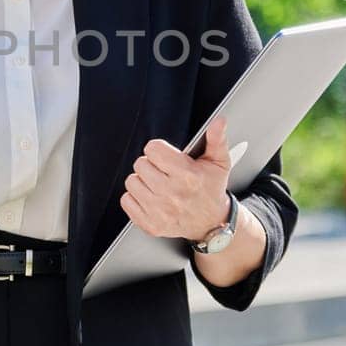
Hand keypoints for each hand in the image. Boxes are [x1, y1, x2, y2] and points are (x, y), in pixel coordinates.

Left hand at [121, 116, 233, 243]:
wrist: (212, 223)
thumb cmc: (212, 190)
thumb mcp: (219, 163)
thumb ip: (217, 139)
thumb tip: (219, 122)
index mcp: (187, 176)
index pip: (153, 149)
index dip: (158, 150)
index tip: (165, 156)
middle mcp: (172, 194)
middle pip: (140, 164)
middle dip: (150, 165)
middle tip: (163, 171)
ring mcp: (160, 211)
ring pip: (131, 182)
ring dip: (142, 181)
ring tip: (157, 184)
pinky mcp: (150, 224)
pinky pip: (126, 201)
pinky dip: (135, 198)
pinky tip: (151, 197)